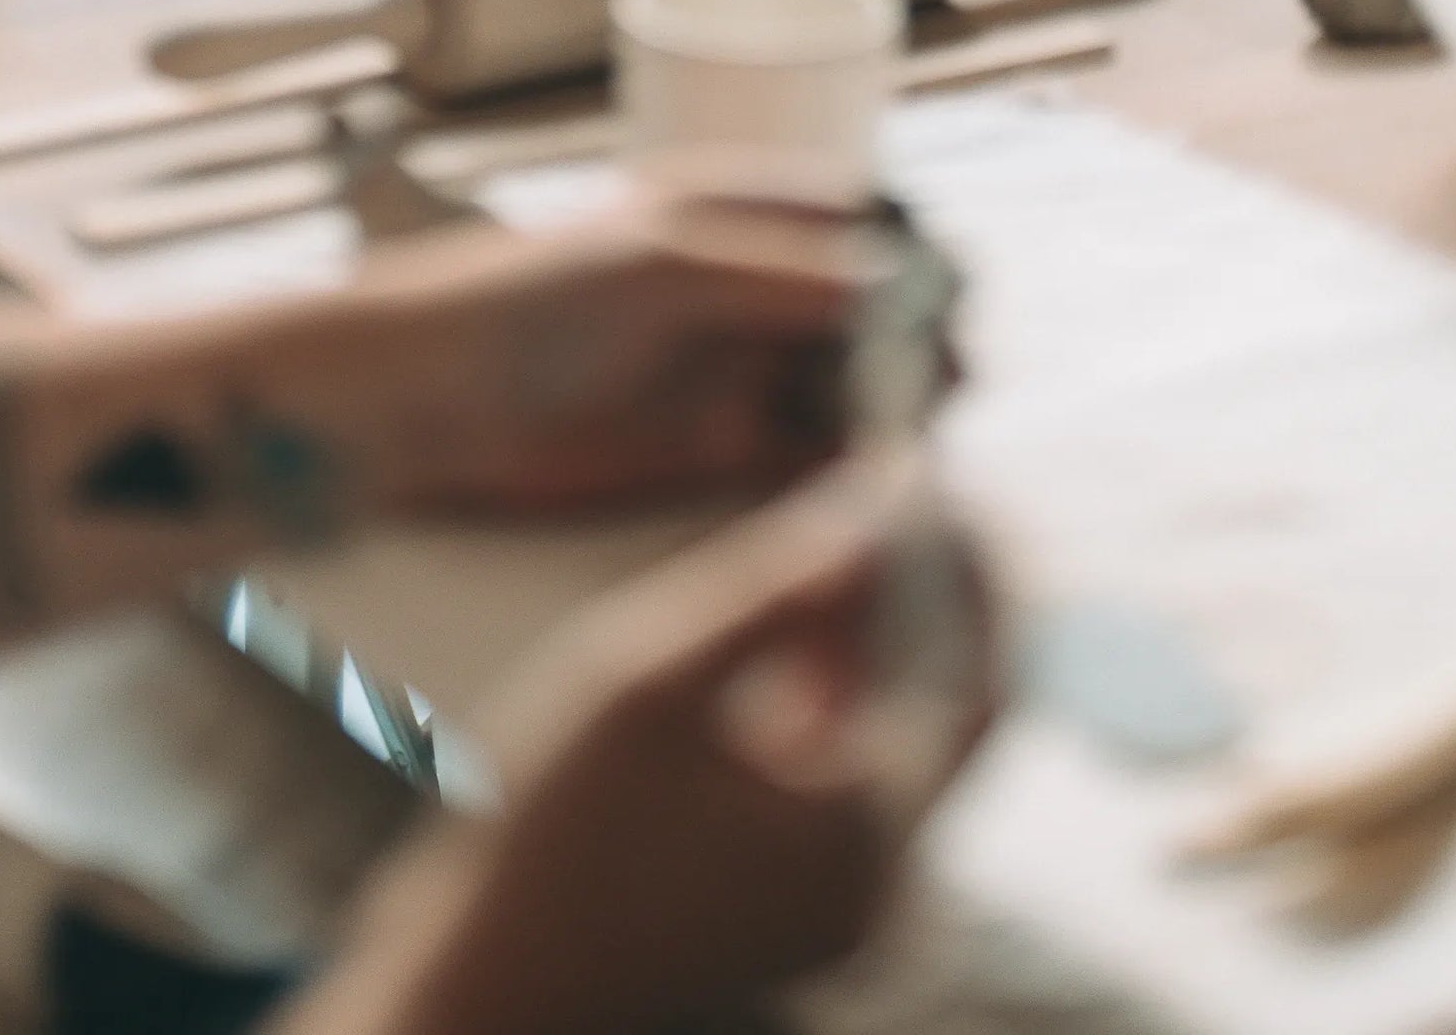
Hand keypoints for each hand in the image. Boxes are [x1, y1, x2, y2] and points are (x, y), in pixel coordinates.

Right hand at [311, 465, 1000, 1034]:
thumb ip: (766, 594)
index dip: (974, 568)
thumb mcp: (644, 678)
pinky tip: (787, 631)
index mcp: (864, 837)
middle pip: (945, 706)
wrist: (477, 985)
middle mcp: (877, 885)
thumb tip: (869, 517)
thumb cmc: (547, 837)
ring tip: (833, 537)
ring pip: (893, 740)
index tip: (939, 472)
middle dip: (924, 591)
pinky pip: (846, 783)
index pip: (978, 679)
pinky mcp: (793, 906)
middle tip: (890, 488)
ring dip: (876, 638)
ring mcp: (837, 905)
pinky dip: (833, 698)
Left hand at [360, 194, 898, 518]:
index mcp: (744, 205)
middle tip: (940, 384)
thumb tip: (902, 285)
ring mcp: (743, 364)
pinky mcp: (723, 449)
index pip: (868, 213)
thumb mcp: (670, 268)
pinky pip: (813, 453)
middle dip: (918, 338)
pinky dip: (849, 464)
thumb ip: (786, 275)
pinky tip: (869, 478)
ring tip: (909, 435)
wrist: (424, 400)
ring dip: (893, 406)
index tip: (951, 300)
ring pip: (855, 381)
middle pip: (876, 304)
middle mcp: (757, 280)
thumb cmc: (531, 299)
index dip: (918, 250)